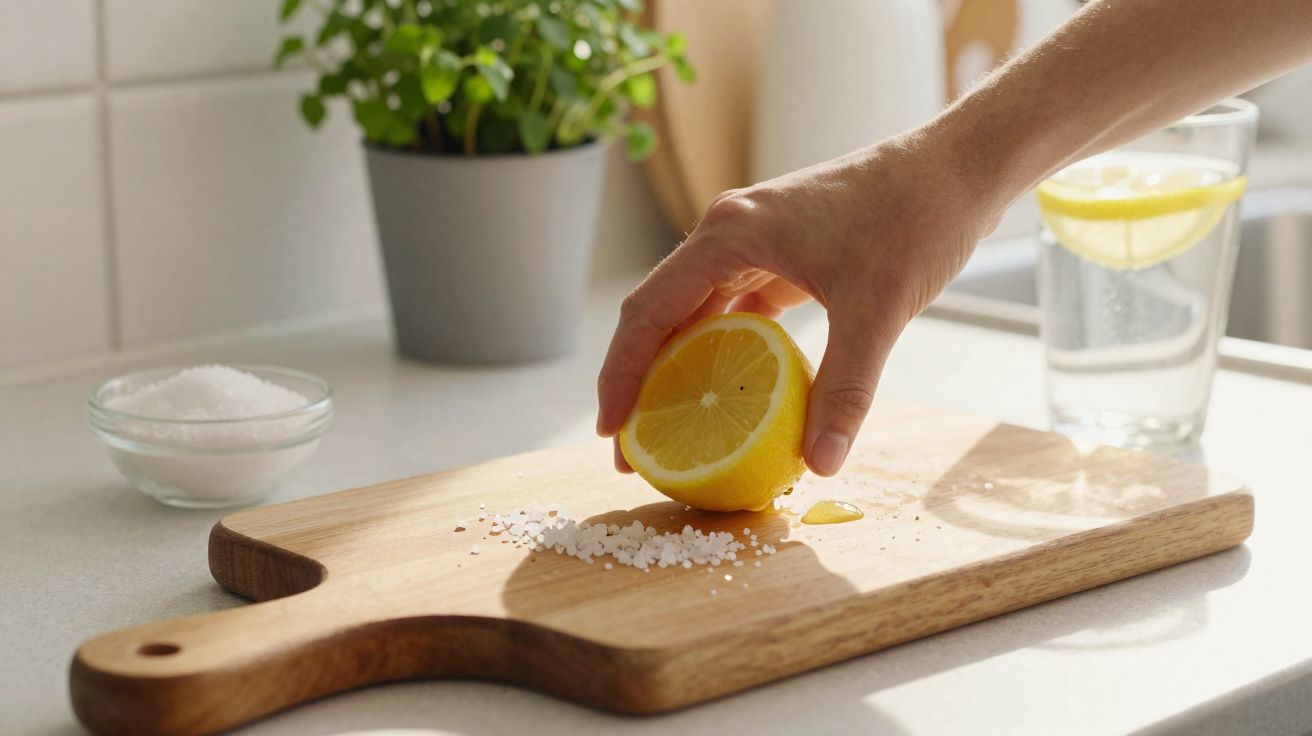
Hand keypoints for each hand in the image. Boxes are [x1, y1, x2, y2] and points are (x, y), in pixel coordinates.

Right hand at [596, 126, 1000, 476]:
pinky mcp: (779, 253)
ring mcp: (752, 241)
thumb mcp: (878, 310)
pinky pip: (733, 309)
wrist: (957, 168)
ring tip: (670, 432)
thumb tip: (820, 464)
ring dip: (678, 369)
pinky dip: (724, 353)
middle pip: (659, 315)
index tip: (611, 433)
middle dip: (639, 383)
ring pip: (693, 313)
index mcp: (729, 234)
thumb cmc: (915, 218)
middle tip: (633, 451)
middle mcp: (727, 233)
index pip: (648, 312)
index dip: (620, 376)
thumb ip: (846, 389)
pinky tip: (728, 395)